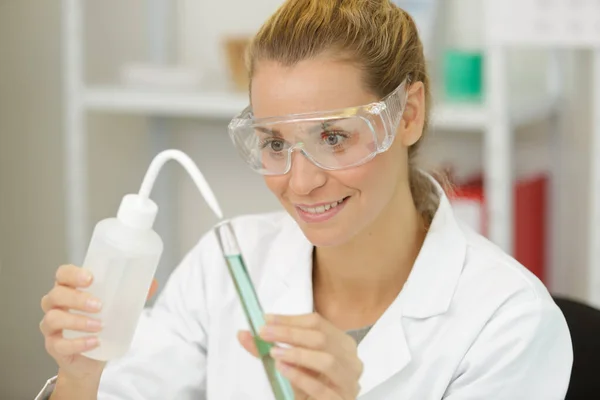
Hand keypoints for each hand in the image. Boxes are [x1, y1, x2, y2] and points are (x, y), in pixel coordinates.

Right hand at [39, 264, 157, 380]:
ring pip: (53, 318)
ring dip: (77, 321)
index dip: (72, 274)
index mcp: (69, 289)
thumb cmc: (100, 325)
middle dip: (77, 298)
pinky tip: (94, 342)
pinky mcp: (54, 346)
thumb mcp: (115, 307)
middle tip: (99, 304)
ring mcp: (51, 326)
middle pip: (56, 294)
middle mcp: (55, 305)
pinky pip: (59, 344)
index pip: (62, 274)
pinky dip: (78, 343)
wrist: (90, 360)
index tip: (90, 278)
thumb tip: (152, 282)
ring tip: (99, 325)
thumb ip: (131, 294)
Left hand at [238, 313, 362, 399]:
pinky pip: (322, 388)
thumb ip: (270, 348)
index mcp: (341, 344)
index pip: (317, 322)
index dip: (290, 319)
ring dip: (297, 354)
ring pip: (327, 361)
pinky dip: (301, 377)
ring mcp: (348, 382)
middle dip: (290, 334)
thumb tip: (243, 334)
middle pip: (321, 338)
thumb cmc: (308, 385)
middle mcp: (350, 360)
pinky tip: (284, 370)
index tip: (266, 320)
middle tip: (265, 334)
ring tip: (274, 353)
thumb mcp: (291, 364)